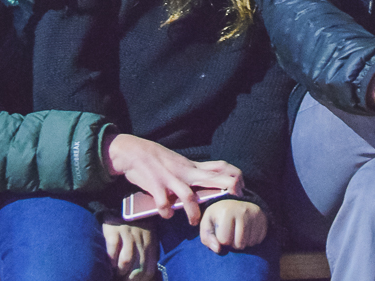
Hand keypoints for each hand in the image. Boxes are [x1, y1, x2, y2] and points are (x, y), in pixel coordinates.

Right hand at [102, 219, 157, 280]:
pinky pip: (113, 250)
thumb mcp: (147, 236)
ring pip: (127, 260)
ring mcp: (127, 234)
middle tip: (123, 279)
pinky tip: (110, 262)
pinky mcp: (113, 231)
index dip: (141, 280)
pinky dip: (111, 260)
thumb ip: (147, 253)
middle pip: (139, 267)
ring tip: (117, 273)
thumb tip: (146, 275)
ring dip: (121, 271)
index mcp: (151, 241)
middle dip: (130, 279)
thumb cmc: (135, 225)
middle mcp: (140, 238)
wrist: (120, 204)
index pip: (149, 269)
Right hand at [104, 134, 243, 224]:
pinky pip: (164, 203)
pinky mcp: (155, 186)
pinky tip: (168, 216)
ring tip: (194, 222)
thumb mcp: (180, 162)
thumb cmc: (157, 159)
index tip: (242, 185)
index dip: (234, 174)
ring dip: (193, 211)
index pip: (219, 165)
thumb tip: (209, 180)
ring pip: (188, 196)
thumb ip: (193, 171)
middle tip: (233, 199)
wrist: (132, 151)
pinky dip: (166, 211)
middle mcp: (185, 172)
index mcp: (192, 166)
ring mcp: (171, 179)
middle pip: (211, 178)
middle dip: (226, 187)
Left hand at [200, 200, 268, 253]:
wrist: (233, 203)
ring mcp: (255, 214)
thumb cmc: (218, 216)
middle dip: (233, 244)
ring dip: (243, 243)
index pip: (225, 240)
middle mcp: (243, 211)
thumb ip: (207, 238)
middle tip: (231, 233)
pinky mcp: (263, 218)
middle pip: (239, 244)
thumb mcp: (207, 224)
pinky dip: (251, 240)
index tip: (221, 231)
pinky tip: (247, 232)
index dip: (221, 240)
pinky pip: (258, 240)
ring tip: (238, 232)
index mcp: (226, 212)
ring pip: (250, 243)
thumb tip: (218, 249)